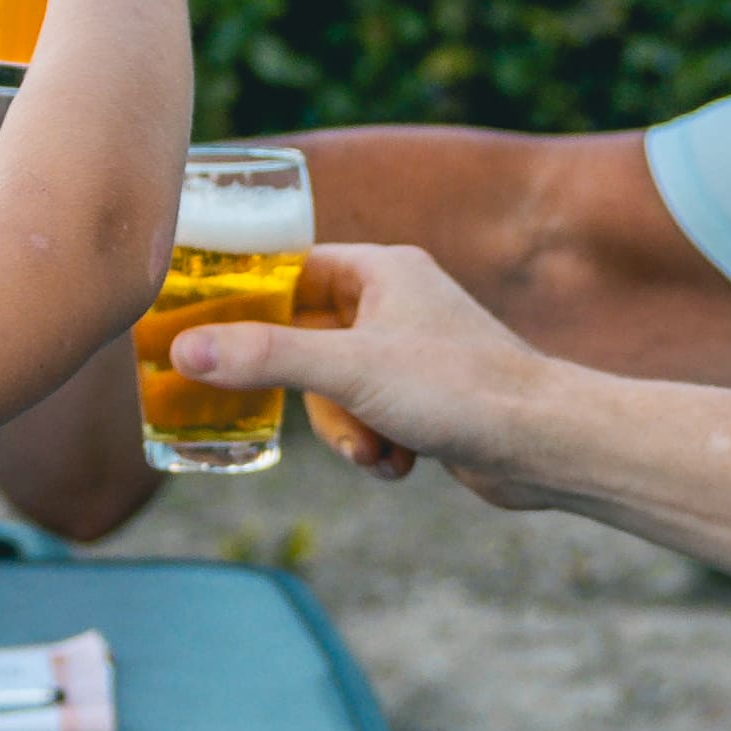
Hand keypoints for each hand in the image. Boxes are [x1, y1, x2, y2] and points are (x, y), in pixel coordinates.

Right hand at [171, 233, 565, 503]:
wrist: (546, 445)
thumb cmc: (460, 389)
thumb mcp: (347, 370)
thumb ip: (264, 358)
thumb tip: (184, 351)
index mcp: (382, 269)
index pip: (291, 268)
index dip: (249, 301)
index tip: (211, 335)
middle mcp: (398, 302)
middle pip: (307, 340)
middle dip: (309, 394)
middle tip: (313, 416)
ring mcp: (414, 352)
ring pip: (338, 389)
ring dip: (346, 430)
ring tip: (374, 450)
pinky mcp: (429, 398)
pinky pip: (370, 417)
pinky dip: (376, 445)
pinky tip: (401, 463)